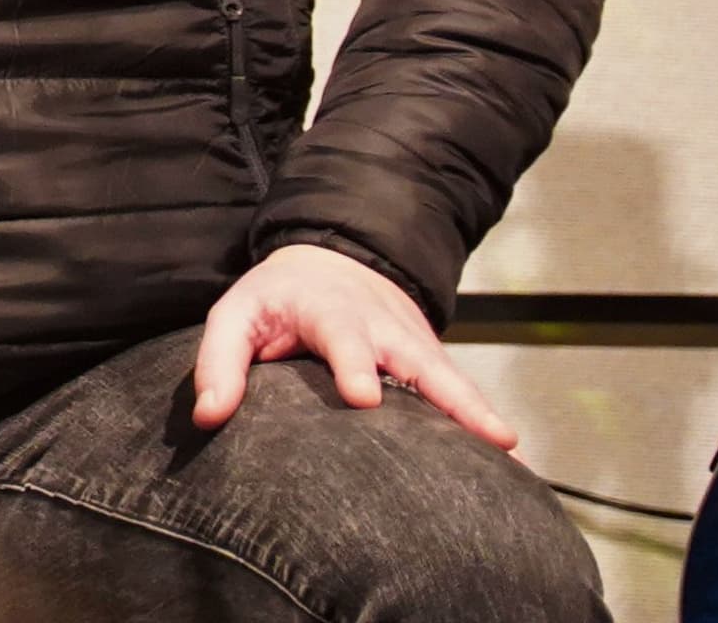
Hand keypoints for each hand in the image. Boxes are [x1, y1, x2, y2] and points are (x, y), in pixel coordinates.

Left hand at [191, 242, 515, 448]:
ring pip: (449, 376)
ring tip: (508, 446)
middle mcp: (380, 325)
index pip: (342, 337)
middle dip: (448, 393)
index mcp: (329, 309)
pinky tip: (509, 456)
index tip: (365, 398)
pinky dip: (482, 418)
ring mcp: (411, 342)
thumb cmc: (275, 298)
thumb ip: (218, 363)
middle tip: (479, 430)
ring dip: (478, 409)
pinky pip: (457, 392)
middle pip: (418, 358)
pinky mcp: (428, 360)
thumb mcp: (235, 315)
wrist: (330, 261)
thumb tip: (208, 416)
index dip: (355, 364)